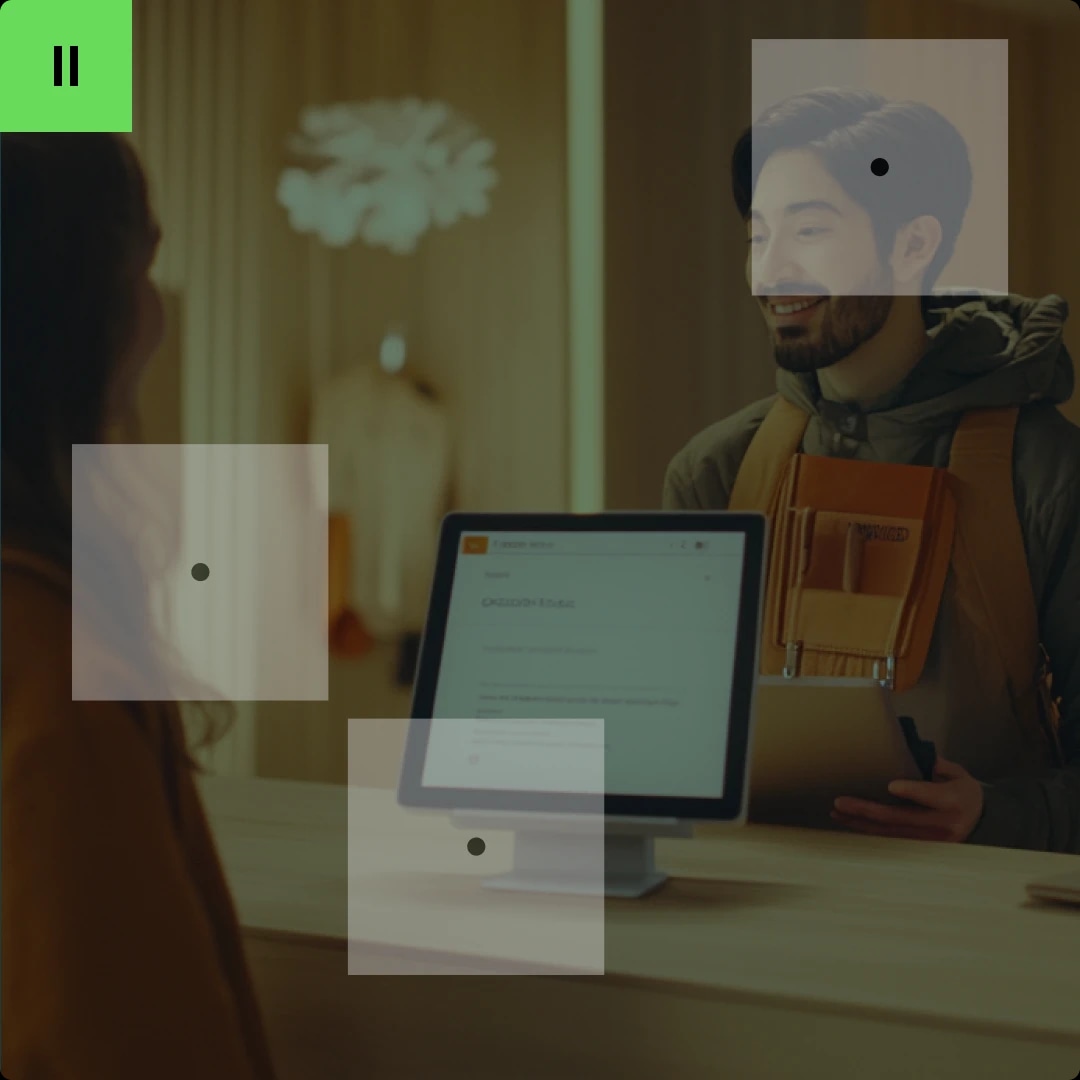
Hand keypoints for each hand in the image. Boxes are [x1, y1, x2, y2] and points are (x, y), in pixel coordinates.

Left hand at [831, 756, 983, 842]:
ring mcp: (930, 840)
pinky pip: (890, 839)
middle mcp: (941, 824)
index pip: (930, 796)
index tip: (891, 785)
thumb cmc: (962, 790)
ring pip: (890, 832)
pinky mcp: (921, 847)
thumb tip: (906, 750)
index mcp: (953, 801)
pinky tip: (850, 822)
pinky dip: (868, 830)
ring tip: (837, 812)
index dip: (911, 792)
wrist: (980, 821)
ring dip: (861, 823)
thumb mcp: (956, 774)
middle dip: (867, 810)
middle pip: (900, 817)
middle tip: (841, 802)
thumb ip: (933, 765)